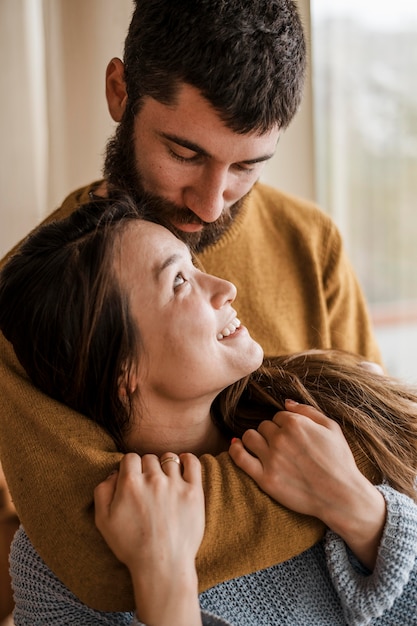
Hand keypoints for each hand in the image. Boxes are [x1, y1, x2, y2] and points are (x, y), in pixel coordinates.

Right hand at [94, 452, 203, 625]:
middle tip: (148, 486)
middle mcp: (153, 479)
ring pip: (169, 459)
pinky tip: (183, 466)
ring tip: (165, 481)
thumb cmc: (131, 546)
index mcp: (130, 483)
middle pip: (149, 458)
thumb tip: (114, 473)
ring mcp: (175, 484)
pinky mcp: (194, 492)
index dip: (130, 467)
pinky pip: (193, 463)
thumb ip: (102, 491)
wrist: (162, 566)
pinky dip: (187, 460)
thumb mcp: (103, 521)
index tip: (133, 478)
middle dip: (147, 468)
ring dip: (165, 466)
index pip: (130, 457)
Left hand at [229, 400, 385, 568]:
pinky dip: (235, 450)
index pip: (277, 416)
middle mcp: (281, 438)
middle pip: (263, 426)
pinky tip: (237, 447)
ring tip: (262, 449)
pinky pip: (239, 458)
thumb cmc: (340, 461)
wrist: (341, 496)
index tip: (291, 437)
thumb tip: (285, 402)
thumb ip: (308, 411)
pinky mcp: (265, 478)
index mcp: (296, 423)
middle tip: (282, 447)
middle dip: (270, 433)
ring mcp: (271, 458)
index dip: (284, 425)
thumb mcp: (332, 428)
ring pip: (249, 437)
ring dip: (253, 440)